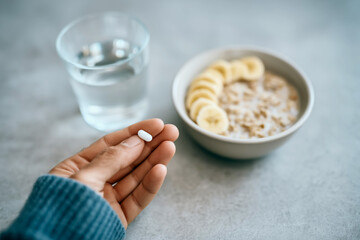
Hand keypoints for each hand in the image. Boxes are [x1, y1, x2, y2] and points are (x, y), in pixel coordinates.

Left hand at [49, 119, 178, 228]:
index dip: (134, 132)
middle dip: (150, 145)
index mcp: (77, 168)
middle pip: (127, 159)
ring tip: (170, 147)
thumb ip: (111, 159)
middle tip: (171, 132)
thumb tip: (136, 141)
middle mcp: (94, 181)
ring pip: (136, 177)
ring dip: (154, 161)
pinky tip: (161, 169)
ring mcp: (107, 199)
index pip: (110, 144)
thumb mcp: (84, 178)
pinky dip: (150, 184)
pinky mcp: (118, 216)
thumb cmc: (62, 211)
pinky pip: (137, 198)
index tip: (156, 124)